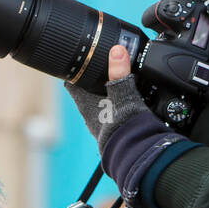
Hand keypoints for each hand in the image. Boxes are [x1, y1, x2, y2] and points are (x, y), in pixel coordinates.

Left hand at [63, 45, 184, 207]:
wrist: (138, 156)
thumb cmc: (125, 129)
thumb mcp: (123, 95)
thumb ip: (120, 73)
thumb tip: (117, 51)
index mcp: (85, 103)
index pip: (70, 82)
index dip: (72, 69)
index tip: (76, 57)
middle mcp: (90, 114)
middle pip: (85, 91)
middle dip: (91, 79)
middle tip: (99, 63)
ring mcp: (102, 125)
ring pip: (99, 103)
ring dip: (106, 93)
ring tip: (116, 79)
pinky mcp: (116, 131)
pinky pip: (114, 113)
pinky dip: (119, 105)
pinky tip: (131, 101)